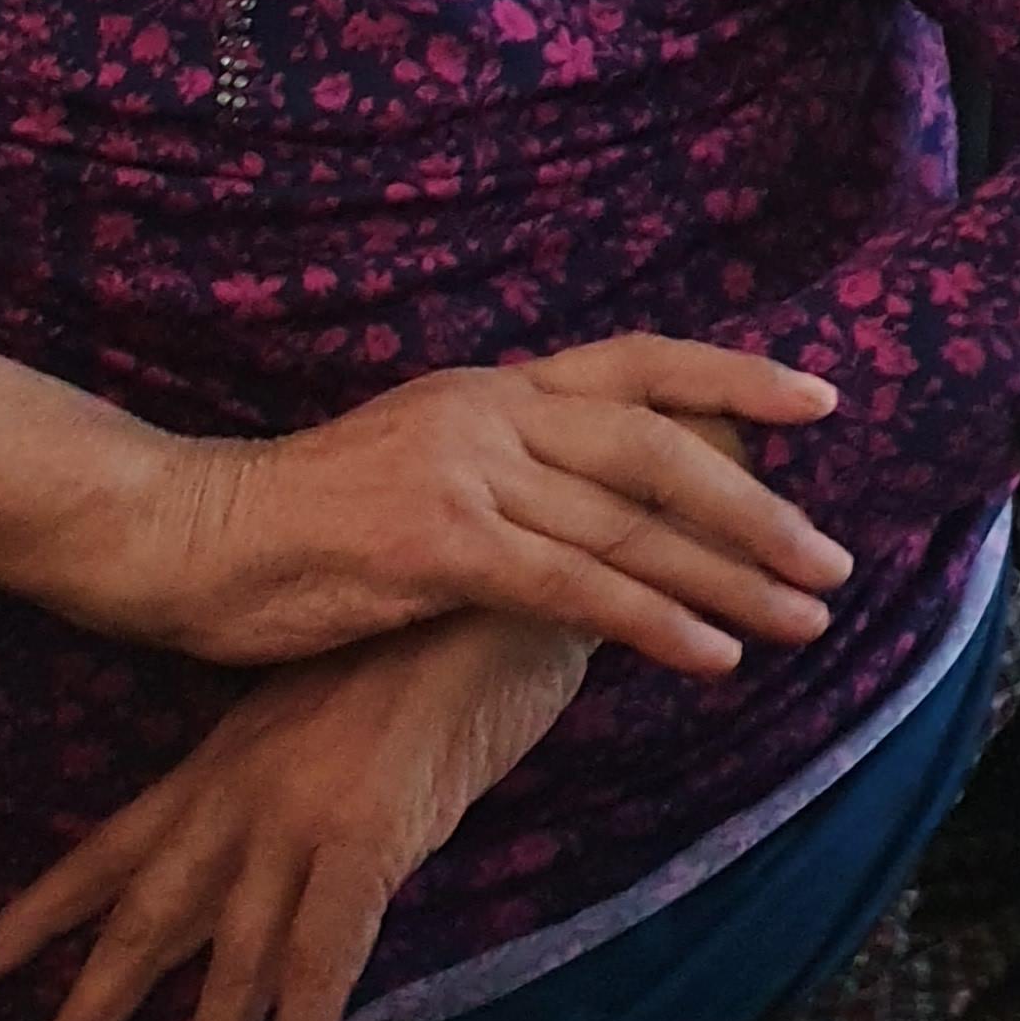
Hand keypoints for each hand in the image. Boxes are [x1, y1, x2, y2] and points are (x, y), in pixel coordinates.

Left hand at [0, 615, 587, 1020]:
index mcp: (224, 760)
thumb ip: (286, 785)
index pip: (111, 848)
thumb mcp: (325, 712)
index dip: (44, 912)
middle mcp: (241, 792)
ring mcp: (298, 816)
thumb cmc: (427, 641)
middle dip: (93, 999)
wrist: (490, 584)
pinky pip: (319, 965)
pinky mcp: (367, 838)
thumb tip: (268, 855)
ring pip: (229, 963)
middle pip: (148, 913)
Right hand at [134, 335, 849, 676]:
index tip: (820, 398)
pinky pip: (574, 588)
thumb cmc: (295, 519)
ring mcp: (465, 475)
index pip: (636, 363)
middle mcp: (489, 414)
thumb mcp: (411, 462)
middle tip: (834, 562)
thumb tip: (599, 507)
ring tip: (804, 619)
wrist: (185, 535)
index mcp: (488, 389)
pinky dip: (654, 622)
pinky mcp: (439, 546)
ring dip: (730, 578)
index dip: (733, 375)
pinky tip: (711, 657)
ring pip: (630, 525)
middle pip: (658, 449)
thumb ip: (504, 469)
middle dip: (758, 508)